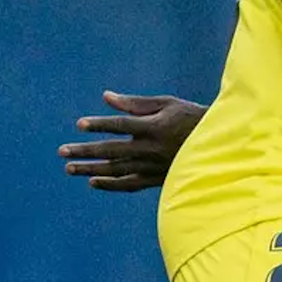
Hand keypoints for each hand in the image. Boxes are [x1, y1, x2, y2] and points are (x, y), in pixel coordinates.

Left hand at [59, 91, 207, 192]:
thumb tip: (106, 97)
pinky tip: (93, 182)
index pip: (121, 125)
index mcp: (154, 127)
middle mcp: (151, 148)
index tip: (80, 125)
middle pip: (112, 151)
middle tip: (62, 151)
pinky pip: (130, 184)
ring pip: (117, 170)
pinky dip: (111, 184)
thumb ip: (136, 103)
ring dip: (91, 169)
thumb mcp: (167, 104)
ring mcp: (153, 166)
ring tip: (69, 168)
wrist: (220, 147)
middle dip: (85, 151)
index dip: (100, 125)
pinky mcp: (157, 179)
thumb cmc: (191, 118)